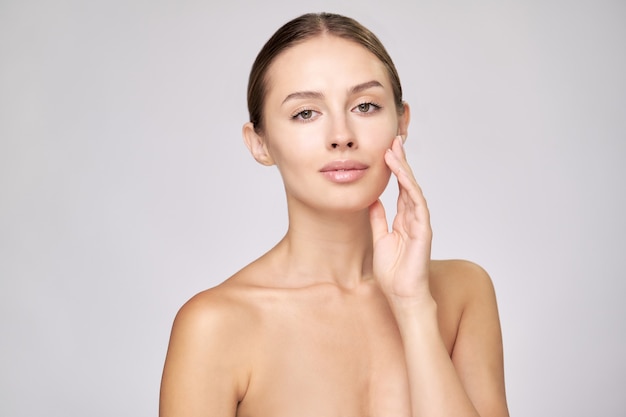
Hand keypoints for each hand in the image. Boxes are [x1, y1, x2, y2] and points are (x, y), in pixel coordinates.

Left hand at [369, 136, 432, 305]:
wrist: (402, 295)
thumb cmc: (393, 273)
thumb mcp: (379, 239)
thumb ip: (378, 220)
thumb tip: (372, 201)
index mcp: (403, 220)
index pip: (400, 188)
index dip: (394, 169)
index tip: (386, 151)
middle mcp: (413, 218)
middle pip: (408, 184)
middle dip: (401, 162)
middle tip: (393, 140)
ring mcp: (420, 223)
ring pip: (413, 189)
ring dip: (404, 169)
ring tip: (395, 150)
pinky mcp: (423, 230)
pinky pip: (417, 204)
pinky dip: (410, 187)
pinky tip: (402, 174)